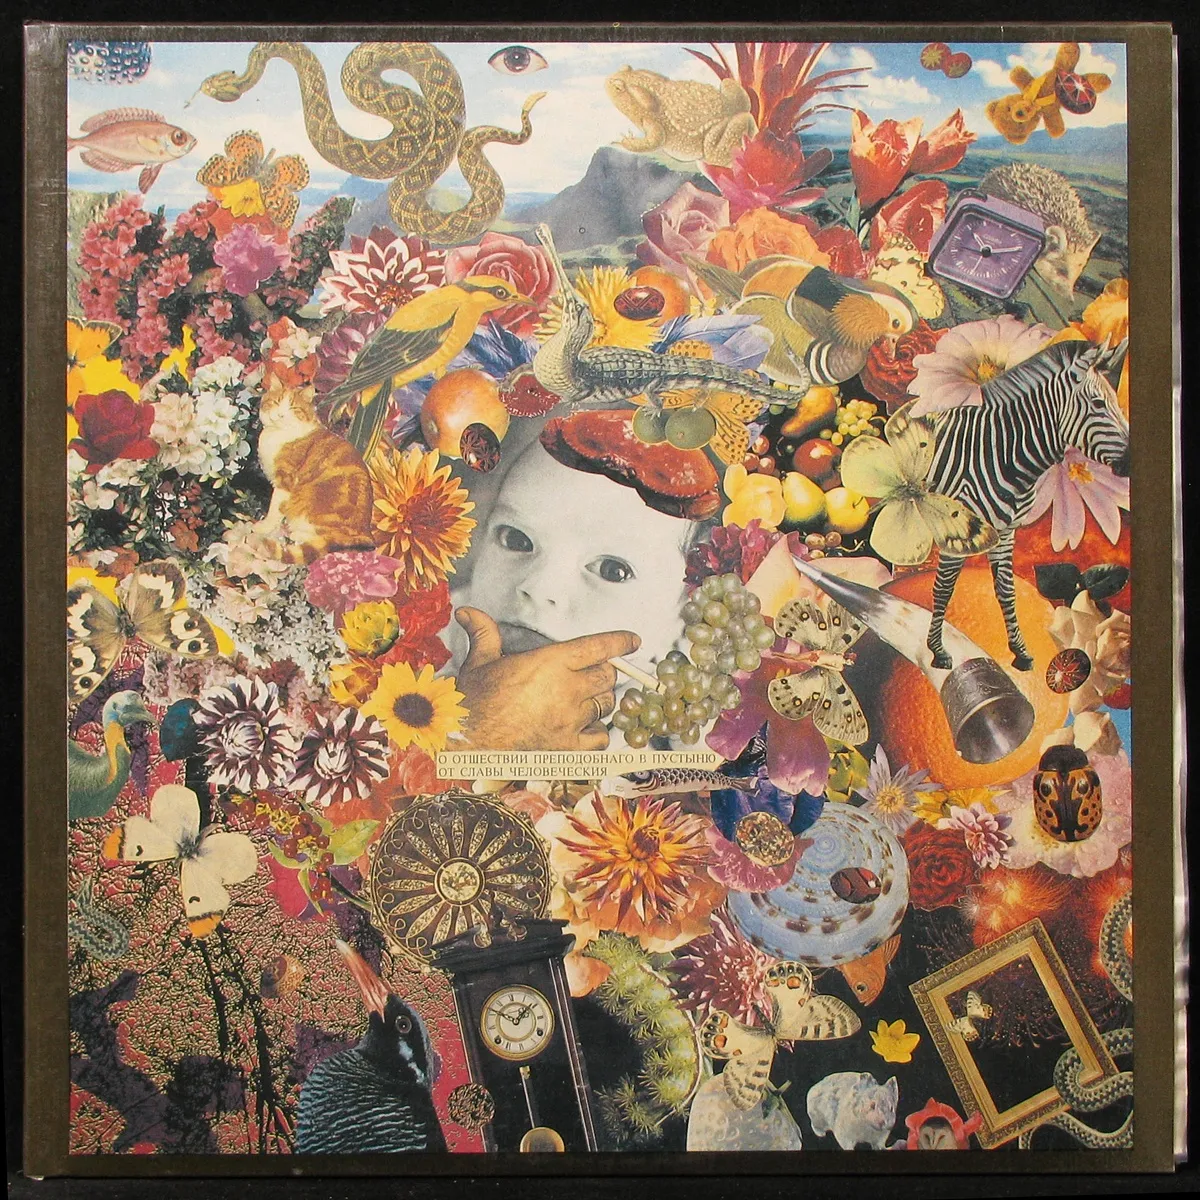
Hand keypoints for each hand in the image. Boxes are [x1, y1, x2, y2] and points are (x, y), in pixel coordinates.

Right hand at [453, 608, 636, 750]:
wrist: (466, 741)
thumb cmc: (473, 702)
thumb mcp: (479, 661)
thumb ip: (484, 633)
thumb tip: (468, 612)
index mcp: (550, 663)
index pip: (599, 647)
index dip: (620, 642)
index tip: (632, 641)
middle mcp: (567, 689)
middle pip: (607, 676)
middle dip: (605, 673)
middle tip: (594, 675)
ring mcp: (570, 720)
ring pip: (606, 706)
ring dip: (601, 701)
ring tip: (586, 701)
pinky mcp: (568, 747)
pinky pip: (600, 739)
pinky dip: (597, 734)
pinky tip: (585, 730)